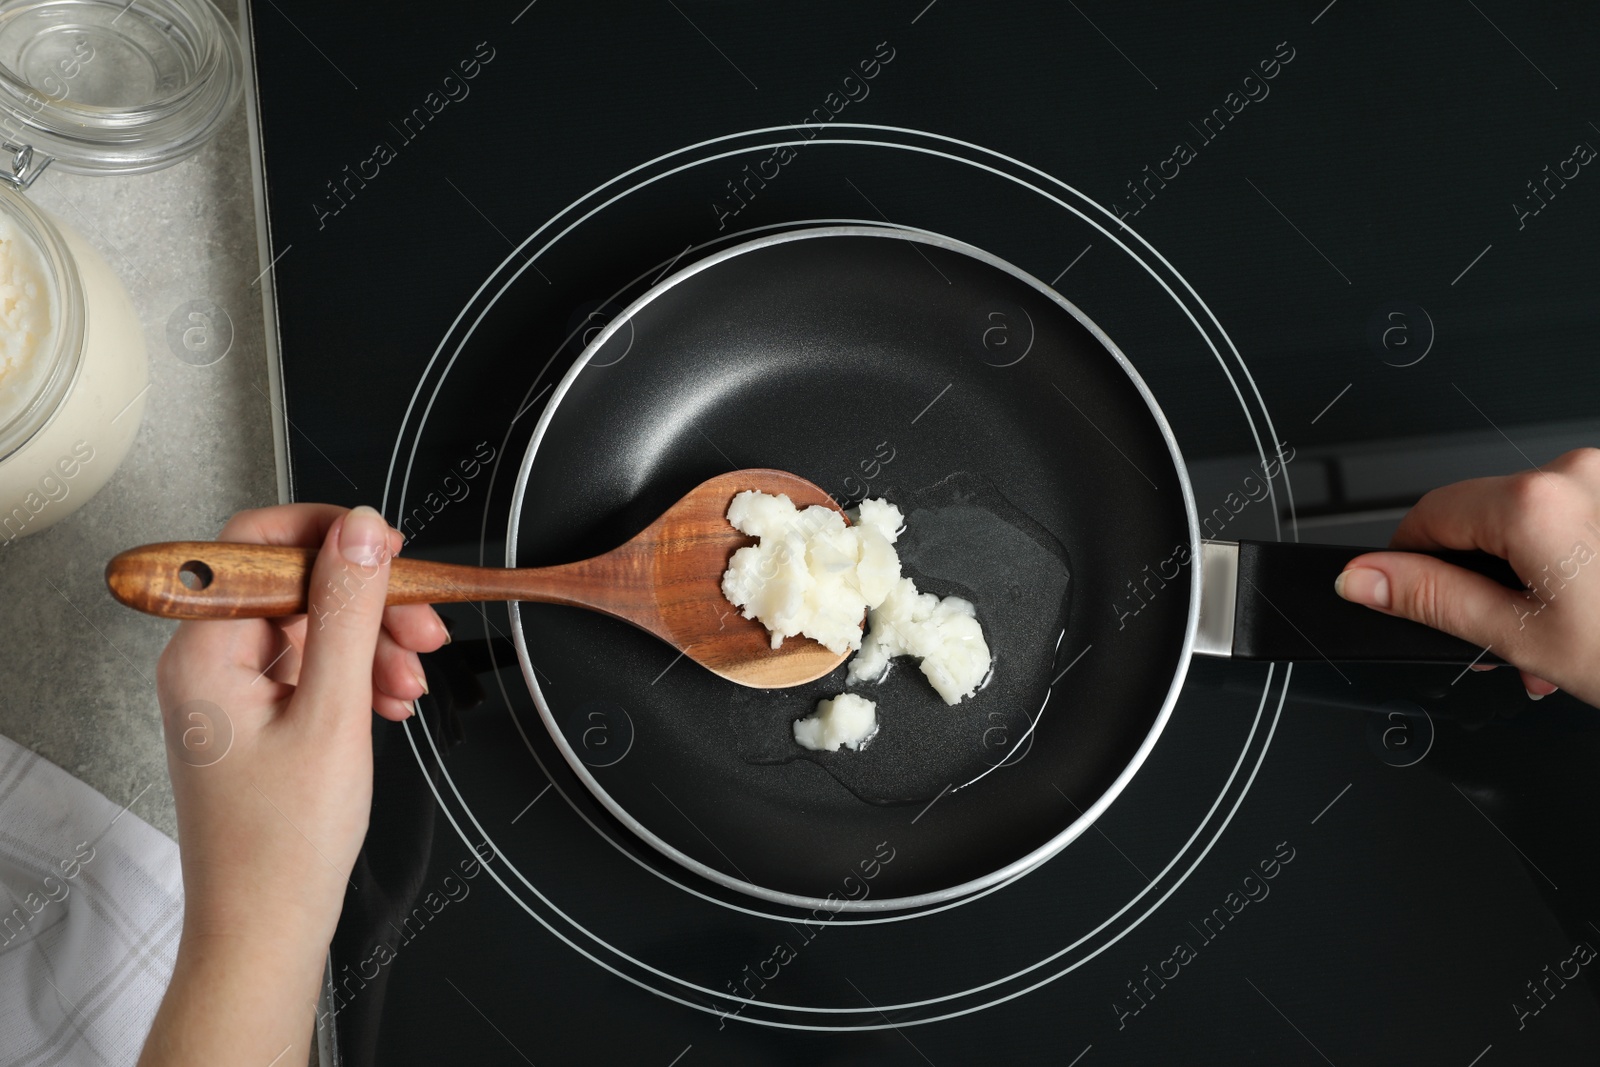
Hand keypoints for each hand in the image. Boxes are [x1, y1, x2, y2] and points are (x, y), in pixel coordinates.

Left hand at [139, 504, 447, 1065]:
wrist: (264, 926)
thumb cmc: (282, 843)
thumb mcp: (332, 712)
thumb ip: (348, 611)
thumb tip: (362, 530)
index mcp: (204, 649)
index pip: (259, 541)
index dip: (331, 533)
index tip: (390, 548)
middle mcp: (205, 660)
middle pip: (295, 585)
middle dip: (367, 599)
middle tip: (425, 623)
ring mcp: (228, 689)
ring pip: (311, 626)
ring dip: (371, 641)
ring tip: (413, 678)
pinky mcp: (252, 715)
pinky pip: (310, 666)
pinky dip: (357, 675)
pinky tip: (391, 701)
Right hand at [1335, 448, 1599, 706]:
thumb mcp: (1522, 638)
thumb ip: (1430, 599)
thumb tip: (1362, 577)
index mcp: (1535, 502)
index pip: (1428, 514)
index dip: (1407, 562)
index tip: (1405, 597)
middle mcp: (1578, 472)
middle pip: (1485, 516)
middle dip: (1482, 579)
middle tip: (1501, 646)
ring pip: (1536, 521)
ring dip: (1530, 576)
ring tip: (1559, 645)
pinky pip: (1580, 518)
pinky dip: (1573, 562)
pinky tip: (1591, 615)